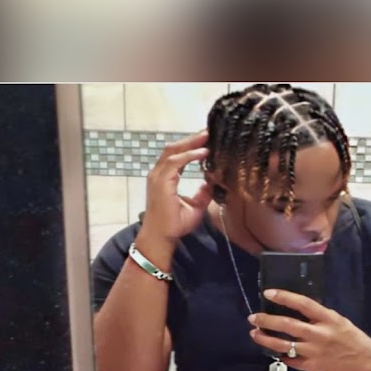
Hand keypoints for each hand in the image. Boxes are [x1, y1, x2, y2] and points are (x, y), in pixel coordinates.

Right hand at [139, 129, 212, 244]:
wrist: (162, 238)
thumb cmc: (174, 225)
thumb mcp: (195, 207)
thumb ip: (202, 194)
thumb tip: (212, 183)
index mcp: (164, 178)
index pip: (177, 155)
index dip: (190, 146)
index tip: (206, 140)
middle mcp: (158, 174)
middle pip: (174, 148)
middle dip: (191, 139)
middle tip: (208, 132)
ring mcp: (158, 177)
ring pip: (174, 151)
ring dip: (191, 143)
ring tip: (206, 137)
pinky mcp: (161, 182)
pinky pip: (175, 162)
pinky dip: (189, 155)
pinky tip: (203, 153)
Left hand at [249, 289, 370, 370]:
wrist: (362, 359)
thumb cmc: (348, 335)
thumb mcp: (336, 318)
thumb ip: (316, 314)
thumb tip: (293, 305)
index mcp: (327, 318)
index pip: (302, 304)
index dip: (284, 297)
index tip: (268, 293)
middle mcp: (319, 335)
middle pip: (287, 326)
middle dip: (267, 321)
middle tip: (253, 318)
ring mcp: (314, 352)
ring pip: (283, 346)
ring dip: (266, 339)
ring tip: (255, 334)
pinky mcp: (311, 367)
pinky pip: (290, 360)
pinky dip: (280, 354)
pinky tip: (273, 350)